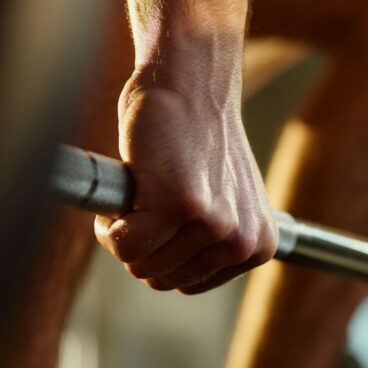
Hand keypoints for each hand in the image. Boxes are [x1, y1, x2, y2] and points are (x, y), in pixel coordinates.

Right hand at [94, 76, 277, 293]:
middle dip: (142, 243)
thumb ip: (212, 243)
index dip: (162, 250)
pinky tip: (131, 186)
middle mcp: (243, 243)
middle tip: (150, 197)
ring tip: (145, 187)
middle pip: (160, 280)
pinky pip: (123, 244)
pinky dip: (109, 222)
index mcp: (257, 247)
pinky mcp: (182, 206)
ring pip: (139, 264)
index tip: (165, 213)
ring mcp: (215, 226)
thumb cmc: (195, 138)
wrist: (190, 83)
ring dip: (125, 229)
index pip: (186, 284)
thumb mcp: (224, 202)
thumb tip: (176, 276)